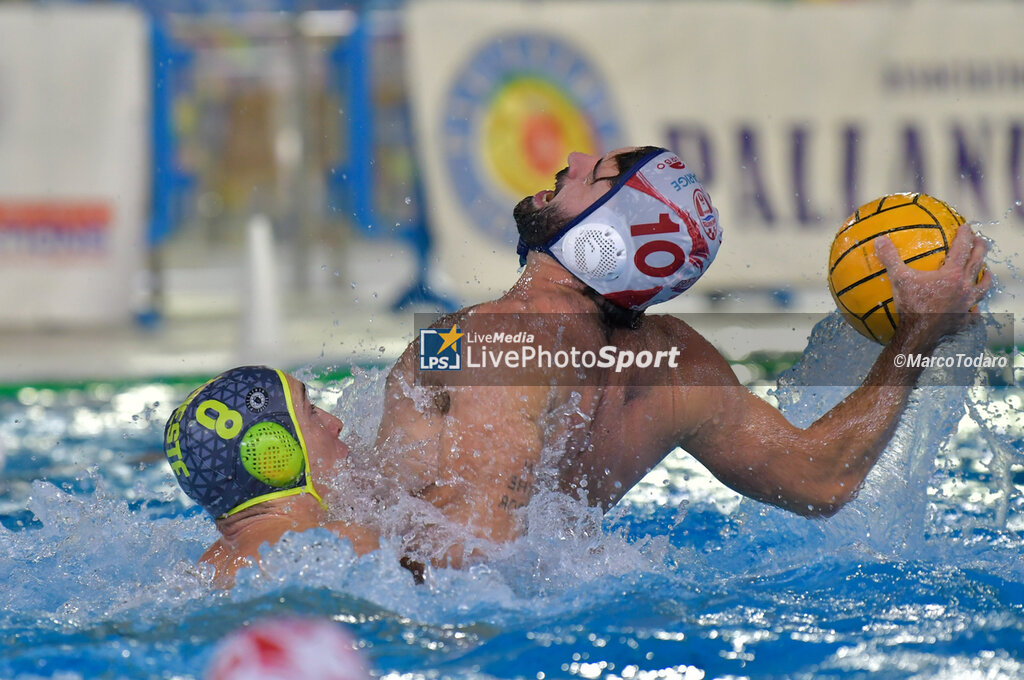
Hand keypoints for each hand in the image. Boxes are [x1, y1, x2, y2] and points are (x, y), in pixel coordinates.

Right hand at [874, 223, 991, 350]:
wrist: (918, 334)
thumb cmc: (911, 306)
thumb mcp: (898, 279)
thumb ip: (891, 258)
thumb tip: (880, 240)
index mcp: (951, 275)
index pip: (962, 249)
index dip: (965, 235)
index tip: (966, 226)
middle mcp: (964, 287)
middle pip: (978, 263)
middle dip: (981, 249)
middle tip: (981, 241)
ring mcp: (966, 305)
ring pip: (982, 287)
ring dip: (986, 277)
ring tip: (986, 272)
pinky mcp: (964, 321)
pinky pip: (974, 315)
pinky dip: (975, 310)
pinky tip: (974, 309)